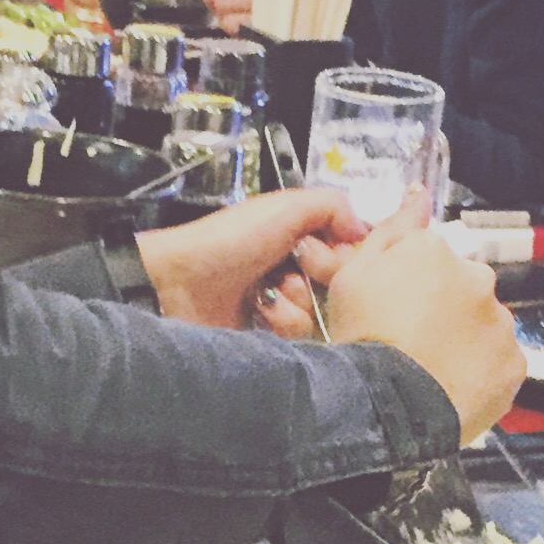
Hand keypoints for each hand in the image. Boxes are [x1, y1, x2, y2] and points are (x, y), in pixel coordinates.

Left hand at [133, 190, 368, 332]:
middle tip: (291, 270)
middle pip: (336, 284)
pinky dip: (280, 324)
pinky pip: (298, 337)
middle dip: (319, 278)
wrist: (179, 284)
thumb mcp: (283, 206)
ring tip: (267, 295)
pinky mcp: (268, 335)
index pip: (345, 250)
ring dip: (295, 304)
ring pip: (318, 313)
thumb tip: (363, 229)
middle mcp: (291, 268)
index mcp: (296, 234)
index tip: (330, 250)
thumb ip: (332, 206)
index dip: (343, 254)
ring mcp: (279, 303)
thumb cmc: (231, 240)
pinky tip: (258, 313)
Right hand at [326, 195, 523, 442]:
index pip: (429, 258)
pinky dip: (481, 372)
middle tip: (412, 341)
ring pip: (484, 324)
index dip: (409, 285)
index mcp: (436, 251)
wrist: (388, 404)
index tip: (392, 311)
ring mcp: (501, 322)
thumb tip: (418, 192)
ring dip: (466, 339)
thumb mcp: (352, 274)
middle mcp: (478, 277)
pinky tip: (453, 386)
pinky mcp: (515, 364)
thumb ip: (390, 230)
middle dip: (445, 308)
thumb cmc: (363, 335)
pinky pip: (499, 362)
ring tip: (432, 369)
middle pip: (463, 288)